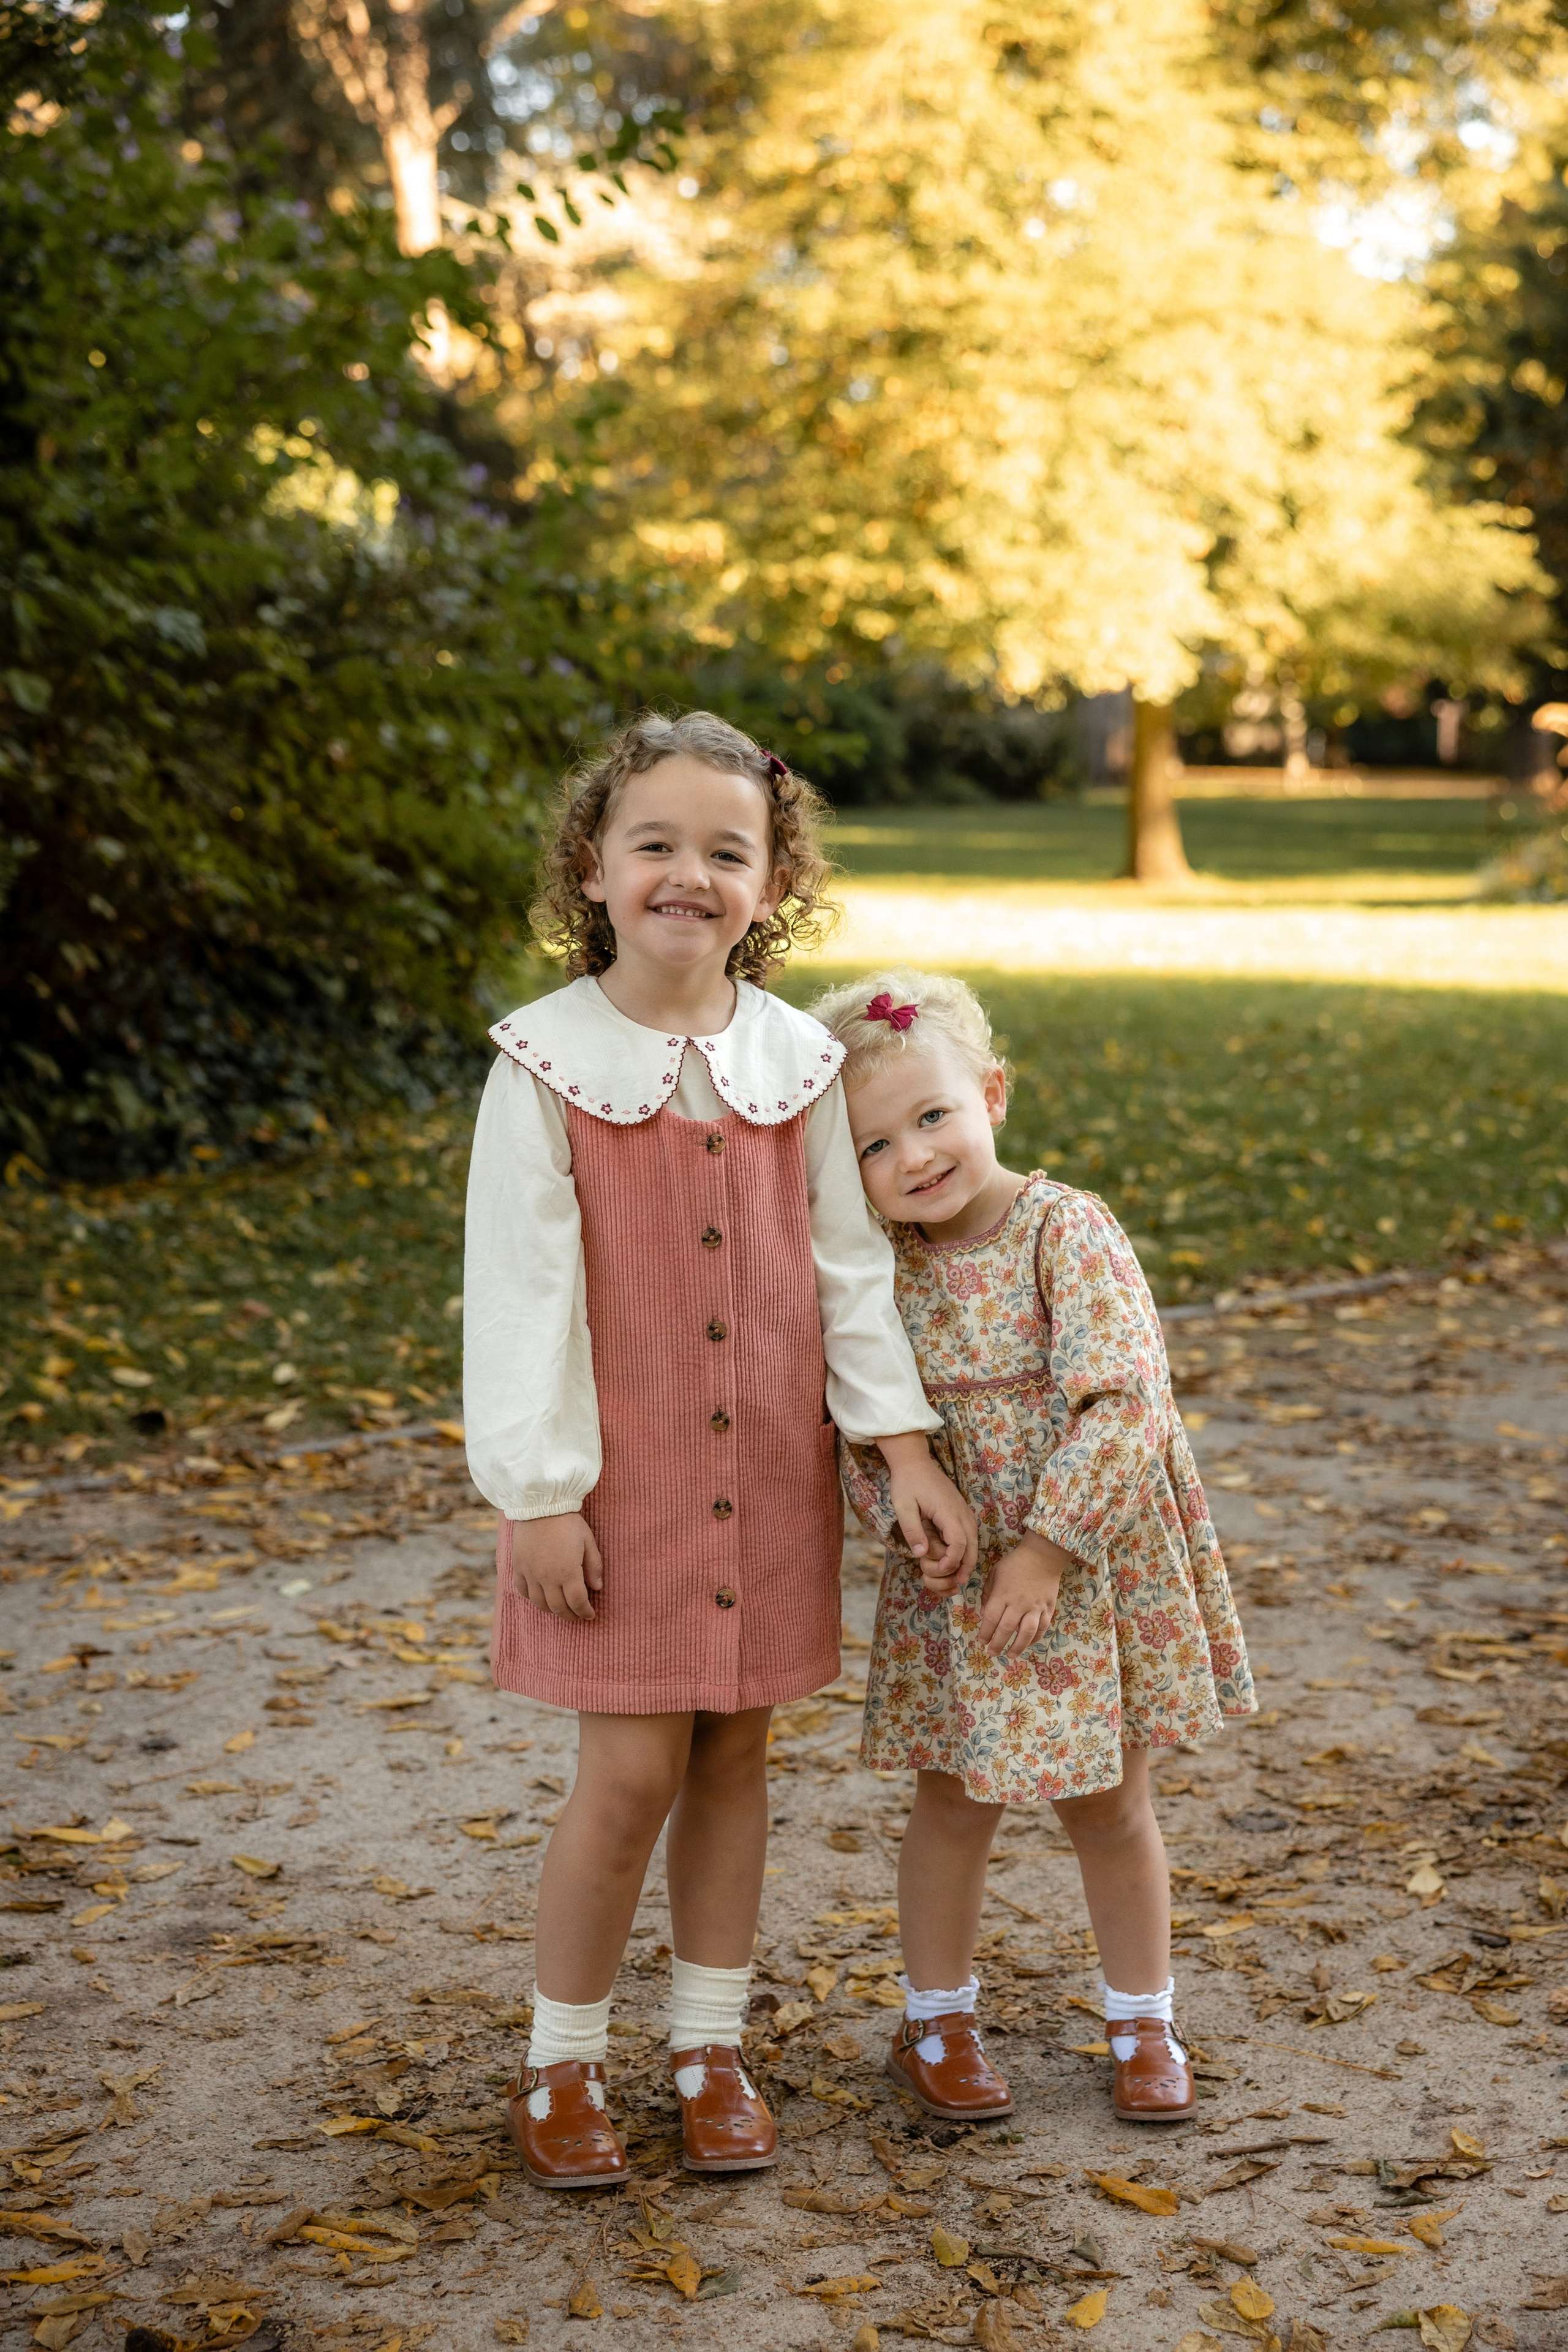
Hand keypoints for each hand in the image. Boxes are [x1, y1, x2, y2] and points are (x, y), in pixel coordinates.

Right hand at [507, 1511, 602, 1620]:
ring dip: (552, 1610)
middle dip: (570, 1615)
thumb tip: (598, 1587)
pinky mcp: (518, 1567)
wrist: (540, 1504)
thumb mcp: (588, 1541)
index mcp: (568, 1572)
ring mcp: (531, 1573)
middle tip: (578, 1615)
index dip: (585, 1612)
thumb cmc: (568, 1521)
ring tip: (560, 1608)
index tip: (590, 1614)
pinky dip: (532, 1598)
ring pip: (540, 1603)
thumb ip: (593, 1566)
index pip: (577, 1602)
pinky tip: (540, 1597)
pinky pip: (523, 1591)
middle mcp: (547, 1577)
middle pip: (559, 1607)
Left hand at [877, 1433, 977, 1588]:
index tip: (940, 1570)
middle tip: (958, 1582)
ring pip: (973, 1539)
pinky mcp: (960, 1510)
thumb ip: (912, 1530)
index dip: (952, 1560)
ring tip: (959, 1574)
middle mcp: (961, 1512)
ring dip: (968, 1557)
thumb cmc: (907, 1483)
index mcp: (948, 1511)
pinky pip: (968, 1532)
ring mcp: (963, 1510)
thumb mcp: (903, 1506)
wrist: (914, 1462)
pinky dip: (966, 1547)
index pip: (959, 1543)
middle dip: (966, 1565)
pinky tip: (957, 1557)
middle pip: (972, 1544)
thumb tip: (922, 1555)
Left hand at [978, 1530, 1069, 1657]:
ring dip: (1017, 1647)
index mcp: (1002, 1594)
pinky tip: (1028, 1643)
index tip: (982, 1641)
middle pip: (1006, 1629)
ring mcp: (1035, 1607)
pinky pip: (1042, 1628)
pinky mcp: (1048, 1608)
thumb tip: (984, 1614)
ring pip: (1026, 1633)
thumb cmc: (1014, 1564)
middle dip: (998, 1644)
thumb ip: (987, 1594)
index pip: (991, 1618)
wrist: (1042, 1556)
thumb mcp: (994, 1574)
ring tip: (1011, 1655)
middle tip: (992, 1653)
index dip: (985, 1633)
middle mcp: (1018, 1603)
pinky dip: (1035, 1638)